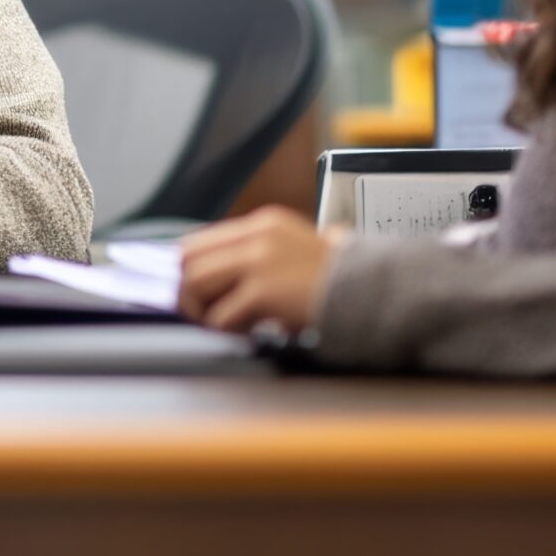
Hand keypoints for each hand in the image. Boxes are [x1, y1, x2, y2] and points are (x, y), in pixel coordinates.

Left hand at [176, 206, 343, 334]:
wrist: (372, 292)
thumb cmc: (335, 280)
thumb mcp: (292, 251)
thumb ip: (255, 256)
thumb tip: (211, 277)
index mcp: (262, 224)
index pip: (198, 241)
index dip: (184, 270)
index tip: (185, 290)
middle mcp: (256, 236)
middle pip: (187, 261)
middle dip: (187, 293)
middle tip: (200, 313)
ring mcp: (258, 261)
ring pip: (196, 285)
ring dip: (204, 311)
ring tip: (227, 323)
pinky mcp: (262, 291)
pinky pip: (222, 316)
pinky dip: (228, 329)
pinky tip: (250, 331)